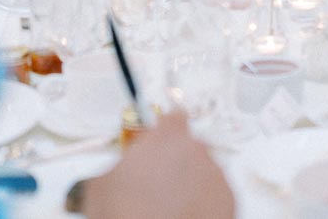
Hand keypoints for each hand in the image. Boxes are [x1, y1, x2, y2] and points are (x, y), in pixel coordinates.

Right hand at [83, 112, 232, 218]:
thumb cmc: (129, 212)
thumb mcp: (98, 189)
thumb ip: (104, 173)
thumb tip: (99, 182)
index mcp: (168, 137)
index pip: (173, 118)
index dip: (163, 132)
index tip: (155, 145)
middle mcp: (198, 149)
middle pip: (188, 146)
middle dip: (174, 161)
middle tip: (154, 184)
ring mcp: (216, 174)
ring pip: (202, 171)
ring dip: (188, 182)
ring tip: (167, 206)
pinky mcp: (229, 199)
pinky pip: (214, 194)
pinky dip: (202, 202)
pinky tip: (183, 215)